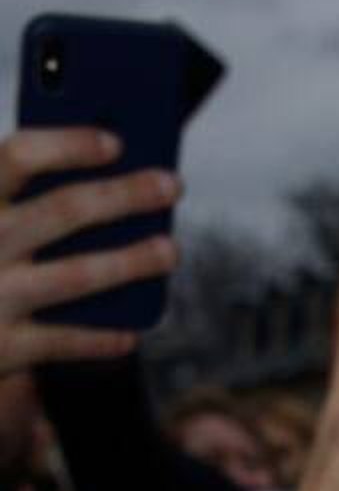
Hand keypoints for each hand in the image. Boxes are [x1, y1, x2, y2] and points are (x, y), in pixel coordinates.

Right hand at [0, 127, 179, 376]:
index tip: (115, 144)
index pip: (18, 157)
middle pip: (62, 210)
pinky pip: (65, 341)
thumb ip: (22, 203)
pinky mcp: (5, 346)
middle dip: (124, 195)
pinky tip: (130, 334)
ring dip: (131, 261)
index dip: (69, 145)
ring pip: (76, 274)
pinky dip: (102, 339)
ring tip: (169, 250)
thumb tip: (102, 166)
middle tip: (170, 185)